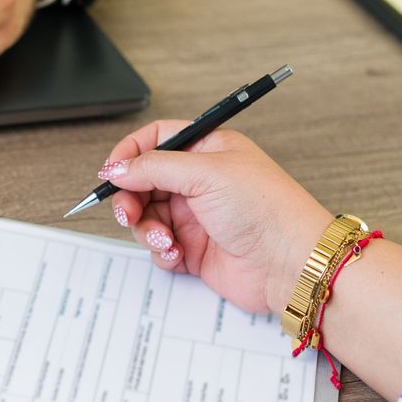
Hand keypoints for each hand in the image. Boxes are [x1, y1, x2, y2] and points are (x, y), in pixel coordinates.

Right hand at [99, 121, 331, 316]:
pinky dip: (161, 251)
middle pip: (145, 181)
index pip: (157, 139)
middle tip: (127, 213)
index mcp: (208, 150)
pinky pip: (160, 247)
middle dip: (130, 198)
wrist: (290, 262)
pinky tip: (178, 254)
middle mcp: (201, 181)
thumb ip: (153, 167)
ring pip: (148, 216)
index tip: (111, 172)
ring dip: (147, 229)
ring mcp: (197, 216)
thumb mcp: (205, 173)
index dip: (130, 153)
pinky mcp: (195, 249)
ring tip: (165, 239)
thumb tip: (117, 168)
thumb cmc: (265, 209)